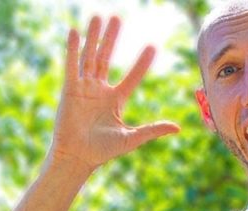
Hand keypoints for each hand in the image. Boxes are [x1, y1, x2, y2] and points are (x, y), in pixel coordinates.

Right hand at [48, 16, 179, 172]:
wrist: (78, 157)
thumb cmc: (103, 151)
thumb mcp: (131, 139)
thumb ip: (152, 130)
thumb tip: (177, 128)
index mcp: (116, 99)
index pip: (132, 76)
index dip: (142, 63)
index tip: (152, 47)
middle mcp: (100, 90)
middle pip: (106, 58)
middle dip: (111, 38)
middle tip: (117, 18)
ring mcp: (84, 88)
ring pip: (90, 57)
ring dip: (94, 37)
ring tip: (98, 17)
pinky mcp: (70, 90)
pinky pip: (72, 66)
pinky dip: (73, 50)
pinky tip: (76, 33)